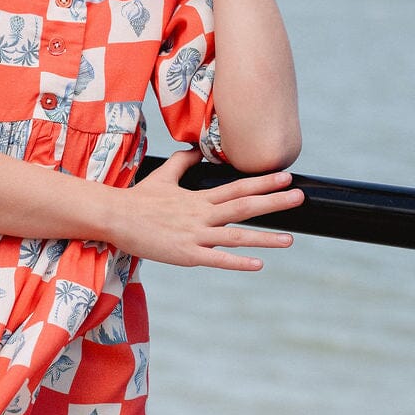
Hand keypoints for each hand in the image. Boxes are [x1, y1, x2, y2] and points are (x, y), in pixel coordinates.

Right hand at [107, 148, 302, 269]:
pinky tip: (259, 264)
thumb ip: (182, 163)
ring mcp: (195, 235)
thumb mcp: (162, 176)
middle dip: (273, 202)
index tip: (286, 177)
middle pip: (243, 206)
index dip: (262, 182)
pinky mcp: (185, 254)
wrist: (115, 216)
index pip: (237, 187)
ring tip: (291, 239)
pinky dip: (238, 262)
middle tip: (300, 197)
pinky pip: (216, 260)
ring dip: (265, 237)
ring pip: (235, 235)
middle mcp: (201, 215)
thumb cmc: (138, 199)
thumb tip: (195, 150)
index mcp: (199, 198)